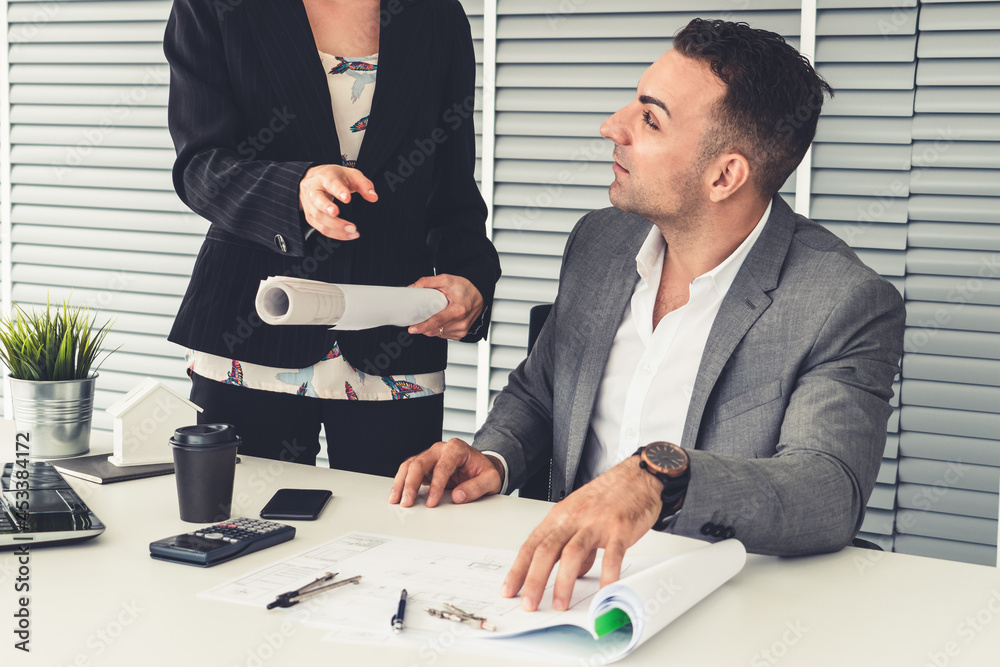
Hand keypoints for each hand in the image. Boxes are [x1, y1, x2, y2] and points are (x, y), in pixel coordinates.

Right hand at [298, 164, 377, 239]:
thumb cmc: (334, 177)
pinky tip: (347, 235)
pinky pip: (320, 228)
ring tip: (352, 230)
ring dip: (336, 227)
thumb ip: (363, 184)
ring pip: (318, 217)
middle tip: (342, 216)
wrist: (312, 180)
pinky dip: (335, 234)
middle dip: (329, 210)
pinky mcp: (310, 216)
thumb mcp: (351, 175)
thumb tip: (373, 197)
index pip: (330, 183)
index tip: (347, 198)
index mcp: (325, 177)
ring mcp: (310, 204)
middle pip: (318, 200)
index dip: (338, 191)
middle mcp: (314, 190)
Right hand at [389, 438, 502, 507]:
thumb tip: (458, 496)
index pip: (442, 467)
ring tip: (396, 500)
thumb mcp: (491, 480)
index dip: (436, 486)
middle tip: (407, 502)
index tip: (431, 502)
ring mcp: (431, 456)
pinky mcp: (425, 465)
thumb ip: (476, 487)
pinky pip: (409, 471)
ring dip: (401, 483)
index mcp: (457, 448)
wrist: (481, 467)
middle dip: (411, 484)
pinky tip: (398, 495)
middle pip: (420, 463)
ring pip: (410, 465)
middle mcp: (441, 449)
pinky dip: (401, 482)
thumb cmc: (484, 471)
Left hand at [407, 274, 483, 339]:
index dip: (423, 326)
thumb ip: (428, 282)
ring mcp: (461, 330)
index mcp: (459, 310)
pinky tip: (441, 320)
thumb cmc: (466, 289)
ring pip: (437, 333)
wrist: (479, 297)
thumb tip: (414, 288)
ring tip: (434, 314)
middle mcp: (461, 323)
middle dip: (423, 325)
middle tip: (419, 316)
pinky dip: (438, 329)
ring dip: (430, 327)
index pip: (438, 321)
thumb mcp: (447, 280)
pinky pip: (443, 335)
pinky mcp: (460, 335)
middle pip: (435, 329)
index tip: (413, 329)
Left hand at [501, 457, 661, 611]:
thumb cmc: (608, 495)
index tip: (509, 589)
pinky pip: (612, 555)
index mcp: (560, 516)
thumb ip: (572, 544)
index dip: (519, 569)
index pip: (532, 545)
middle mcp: (574, 519)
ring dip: (563, 582)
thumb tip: (572, 574)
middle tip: (529, 604)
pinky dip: (607, 576)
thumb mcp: (581, 515)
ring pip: (573, 553)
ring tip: (559, 604)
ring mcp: (596, 523)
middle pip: (547, 550)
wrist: (638, 476)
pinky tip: (604, 593)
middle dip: (534, 580)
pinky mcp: (620, 528)